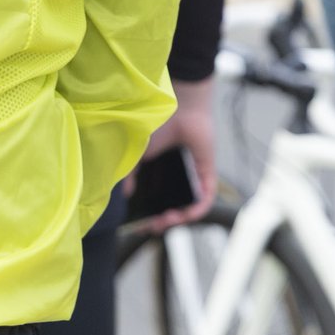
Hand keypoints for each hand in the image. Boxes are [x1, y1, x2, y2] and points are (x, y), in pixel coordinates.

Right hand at [131, 77, 217, 232]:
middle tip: (153, 226)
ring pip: (189, 204)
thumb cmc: (154, 123)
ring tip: (166, 220)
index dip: (147, 212)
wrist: (177, 108)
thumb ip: (130, 174)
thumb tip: (127, 195)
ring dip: (179, 217)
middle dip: (162, 219)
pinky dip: (197, 208)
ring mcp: (192, 176)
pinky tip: (186, 213)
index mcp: (158, 170)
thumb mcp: (135, 153)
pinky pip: (205, 197)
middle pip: (171, 204)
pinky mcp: (207, 174)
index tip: (139, 223)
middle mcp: (175, 175)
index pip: (154, 197)